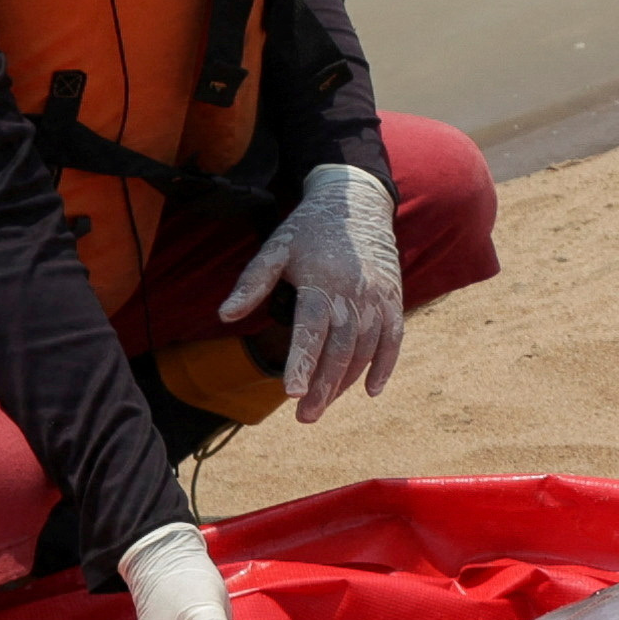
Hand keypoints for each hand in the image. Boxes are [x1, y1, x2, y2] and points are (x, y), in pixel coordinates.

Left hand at [224, 160, 402, 421]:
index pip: (312, 329)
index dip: (303, 360)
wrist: (356, 202)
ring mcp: (378, 297)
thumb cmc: (308, 229)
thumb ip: (252, 283)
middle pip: (341, 348)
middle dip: (323, 385)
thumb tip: (225, 316)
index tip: (292, 393)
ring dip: (346, 382)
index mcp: (322, 280)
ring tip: (323, 406)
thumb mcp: (275, 248)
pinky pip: (394, 338)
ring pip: (365, 349)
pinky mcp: (393, 298)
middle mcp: (354, 292)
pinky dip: (385, 366)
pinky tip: (371, 391)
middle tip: (305, 417)